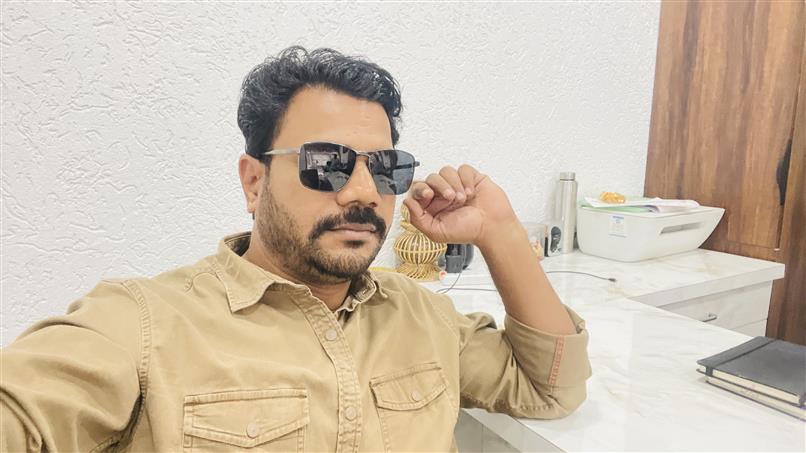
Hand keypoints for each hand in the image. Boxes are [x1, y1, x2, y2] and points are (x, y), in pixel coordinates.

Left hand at [402, 164, 519, 248]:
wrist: (492, 227)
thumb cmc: (467, 231)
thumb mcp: (437, 232)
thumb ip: (418, 219)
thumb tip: (406, 202)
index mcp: (431, 205)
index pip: (418, 189)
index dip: (421, 189)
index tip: (428, 195)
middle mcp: (442, 193)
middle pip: (431, 178)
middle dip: (440, 186)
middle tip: (450, 198)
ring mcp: (456, 184)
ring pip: (446, 171)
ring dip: (455, 184)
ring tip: (463, 199)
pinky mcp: (470, 177)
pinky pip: (463, 169)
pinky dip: (466, 180)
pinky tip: (472, 193)